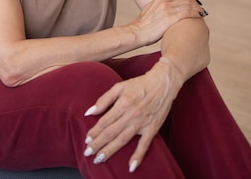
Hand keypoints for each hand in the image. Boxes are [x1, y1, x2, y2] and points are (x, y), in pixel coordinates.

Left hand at [83, 58, 181, 172]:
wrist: (163, 84)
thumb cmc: (140, 84)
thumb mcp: (119, 87)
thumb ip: (104, 100)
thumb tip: (89, 112)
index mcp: (121, 104)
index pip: (104, 122)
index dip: (94, 132)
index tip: (86, 140)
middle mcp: (130, 115)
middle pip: (110, 133)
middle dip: (98, 144)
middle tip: (88, 153)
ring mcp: (141, 123)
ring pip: (122, 140)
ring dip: (110, 151)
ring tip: (99, 159)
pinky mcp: (152, 129)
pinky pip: (144, 145)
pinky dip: (138, 156)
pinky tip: (131, 166)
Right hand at [130, 0, 205, 46]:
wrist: (136, 32)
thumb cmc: (142, 25)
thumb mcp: (148, 8)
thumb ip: (158, 3)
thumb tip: (164, 1)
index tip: (193, 1)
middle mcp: (164, 1)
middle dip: (194, 2)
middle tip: (200, 7)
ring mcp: (168, 9)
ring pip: (188, 4)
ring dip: (197, 7)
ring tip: (202, 12)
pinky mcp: (171, 18)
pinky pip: (187, 12)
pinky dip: (196, 12)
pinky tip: (200, 15)